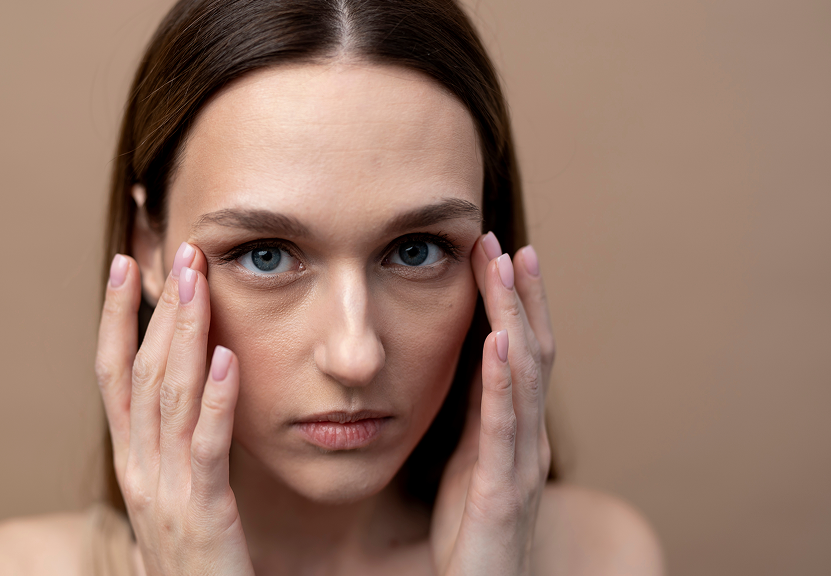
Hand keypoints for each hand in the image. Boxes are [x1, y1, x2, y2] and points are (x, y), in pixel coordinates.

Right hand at [95, 243, 254, 575]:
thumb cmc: (192, 558)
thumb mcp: (172, 494)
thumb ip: (171, 448)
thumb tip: (186, 395)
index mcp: (131, 459)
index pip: (113, 374)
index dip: (117, 317)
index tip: (127, 264)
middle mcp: (138, 467)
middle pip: (141, 373)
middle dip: (158, 308)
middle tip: (179, 251)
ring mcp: (166, 490)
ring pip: (169, 397)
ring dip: (185, 334)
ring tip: (198, 281)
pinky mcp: (204, 512)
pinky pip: (208, 446)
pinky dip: (216, 399)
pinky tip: (227, 357)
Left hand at [429, 234, 555, 575]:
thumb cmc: (469, 528)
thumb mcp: (467, 458)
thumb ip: (474, 412)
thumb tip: (465, 358)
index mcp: (514, 428)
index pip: (520, 351)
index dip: (514, 301)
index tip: (498, 251)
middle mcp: (527, 437)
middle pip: (533, 351)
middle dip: (521, 295)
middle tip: (509, 243)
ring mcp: (520, 462)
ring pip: (525, 377)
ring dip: (515, 317)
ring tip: (505, 269)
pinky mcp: (501, 490)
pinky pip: (503, 427)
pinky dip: (503, 380)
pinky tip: (497, 342)